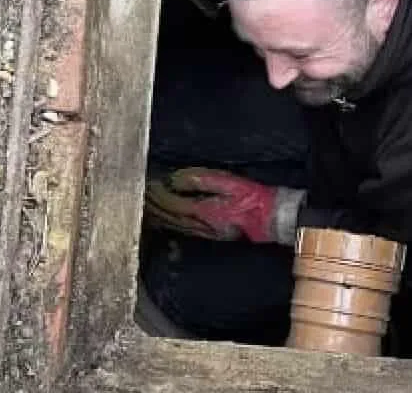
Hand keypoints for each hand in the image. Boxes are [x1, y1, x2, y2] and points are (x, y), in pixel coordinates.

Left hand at [144, 167, 304, 243]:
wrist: (271, 219)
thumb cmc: (253, 199)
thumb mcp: (228, 183)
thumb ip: (200, 180)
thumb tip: (175, 179)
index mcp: (202, 210)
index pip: (170, 202)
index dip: (156, 192)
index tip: (146, 182)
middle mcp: (198, 224)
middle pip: (167, 214)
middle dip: (152, 203)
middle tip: (140, 191)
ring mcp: (203, 230)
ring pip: (172, 223)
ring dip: (157, 213)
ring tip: (145, 203)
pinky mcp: (208, 232)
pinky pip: (180, 227)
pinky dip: (167, 220)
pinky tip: (161, 216)